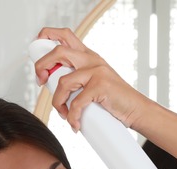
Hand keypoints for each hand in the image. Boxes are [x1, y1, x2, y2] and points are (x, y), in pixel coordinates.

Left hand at [33, 27, 151, 131]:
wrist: (136, 109)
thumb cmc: (112, 99)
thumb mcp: (92, 82)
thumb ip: (76, 79)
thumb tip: (51, 85)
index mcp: (87, 55)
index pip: (63, 35)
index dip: (46, 40)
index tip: (40, 65)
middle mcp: (91, 59)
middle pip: (58, 51)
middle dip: (42, 66)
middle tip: (42, 83)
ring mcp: (97, 71)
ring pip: (64, 82)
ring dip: (58, 102)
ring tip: (64, 115)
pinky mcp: (101, 86)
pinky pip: (76, 102)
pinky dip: (72, 117)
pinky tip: (75, 124)